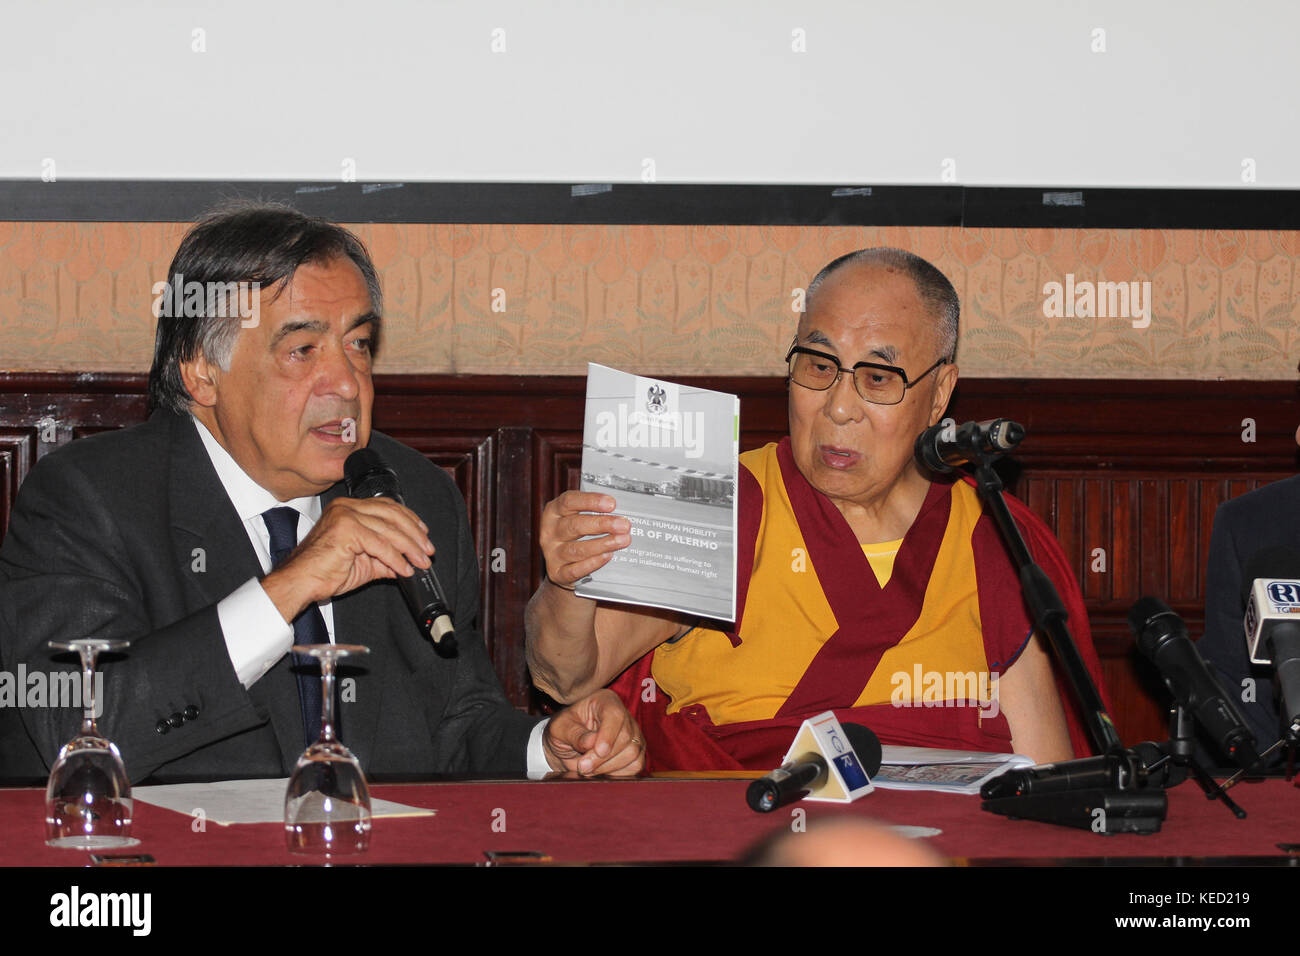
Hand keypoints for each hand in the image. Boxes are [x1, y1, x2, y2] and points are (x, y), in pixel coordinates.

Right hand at [261, 496, 433, 622]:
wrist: (300, 582)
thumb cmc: (322, 572)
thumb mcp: (362, 563)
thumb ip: (384, 558)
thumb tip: (406, 563)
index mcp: (348, 508)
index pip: (386, 506)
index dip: (409, 519)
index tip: (423, 534)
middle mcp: (346, 507)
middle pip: (392, 514)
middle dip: (414, 534)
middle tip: (427, 551)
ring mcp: (345, 516)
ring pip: (389, 529)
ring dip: (410, 548)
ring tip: (420, 562)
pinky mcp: (346, 529)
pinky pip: (380, 544)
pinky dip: (396, 558)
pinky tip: (404, 569)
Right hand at [539, 491, 630, 590]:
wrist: (561, 566)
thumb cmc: (575, 536)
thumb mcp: (578, 518)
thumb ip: (595, 512)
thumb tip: (620, 513)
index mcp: (553, 512)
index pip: (569, 501)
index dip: (590, 501)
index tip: (611, 504)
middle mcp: (549, 532)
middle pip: (574, 525)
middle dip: (602, 524)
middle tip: (623, 525)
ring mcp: (551, 554)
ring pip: (577, 549)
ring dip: (602, 544)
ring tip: (622, 540)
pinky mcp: (557, 573)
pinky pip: (575, 570)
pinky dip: (593, 563)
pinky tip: (607, 556)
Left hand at [543, 688, 644, 775]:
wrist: (567, 745)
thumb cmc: (564, 730)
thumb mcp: (560, 729)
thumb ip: (575, 734)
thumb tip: (592, 743)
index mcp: (605, 701)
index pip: (615, 714)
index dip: (608, 734)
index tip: (598, 751)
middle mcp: (624, 715)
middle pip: (626, 737)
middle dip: (603, 757)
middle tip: (582, 766)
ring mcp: (633, 734)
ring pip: (633, 753)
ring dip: (608, 767)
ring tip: (587, 769)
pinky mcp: (637, 752)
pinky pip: (635, 766)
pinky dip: (617, 774)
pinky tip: (600, 771)